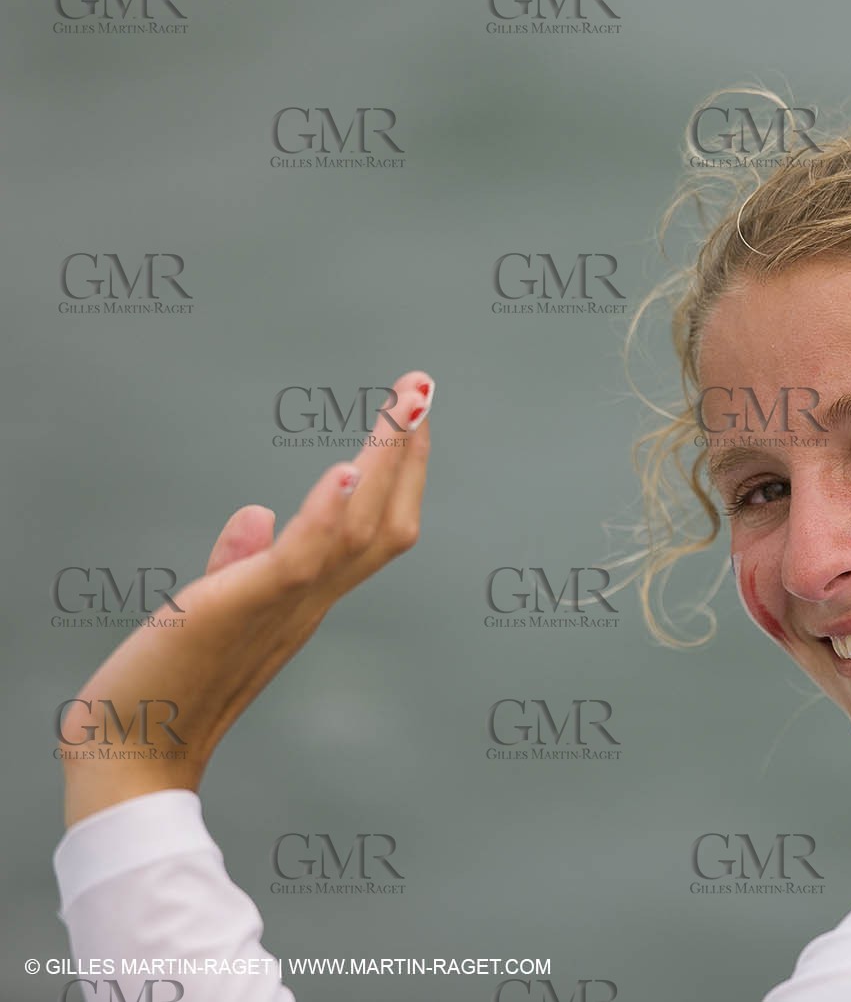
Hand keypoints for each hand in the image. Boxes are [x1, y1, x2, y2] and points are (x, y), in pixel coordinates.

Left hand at [58, 371, 435, 827]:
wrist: (130, 754)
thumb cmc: (161, 691)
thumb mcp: (205, 611)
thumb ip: (236, 563)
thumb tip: (255, 514)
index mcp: (303, 600)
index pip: (371, 532)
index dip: (397, 476)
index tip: (408, 421)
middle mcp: (309, 602)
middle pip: (387, 526)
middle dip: (408, 458)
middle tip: (421, 393)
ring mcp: (285, 606)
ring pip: (362, 530)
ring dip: (386, 465)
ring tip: (403, 409)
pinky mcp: (246, 606)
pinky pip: (306, 556)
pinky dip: (330, 513)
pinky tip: (346, 471)